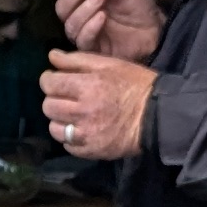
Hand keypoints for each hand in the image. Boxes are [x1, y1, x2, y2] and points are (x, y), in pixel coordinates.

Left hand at [38, 49, 155, 164]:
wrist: (158, 116)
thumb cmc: (135, 84)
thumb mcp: (110, 64)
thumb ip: (78, 60)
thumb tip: (52, 56)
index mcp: (88, 86)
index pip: (50, 84)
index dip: (48, 80)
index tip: (55, 80)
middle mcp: (84, 111)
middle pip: (49, 106)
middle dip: (54, 99)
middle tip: (66, 97)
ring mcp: (86, 134)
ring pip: (54, 128)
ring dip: (60, 120)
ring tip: (73, 115)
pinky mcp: (91, 151)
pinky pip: (67, 145)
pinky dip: (70, 138)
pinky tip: (82, 129)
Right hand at [51, 0, 163, 60]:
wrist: (155, 30)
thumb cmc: (138, 7)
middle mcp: (78, 16)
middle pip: (61, 7)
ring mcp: (84, 33)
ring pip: (70, 24)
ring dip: (83, 9)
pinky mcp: (94, 50)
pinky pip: (83, 40)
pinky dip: (90, 27)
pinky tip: (102, 16)